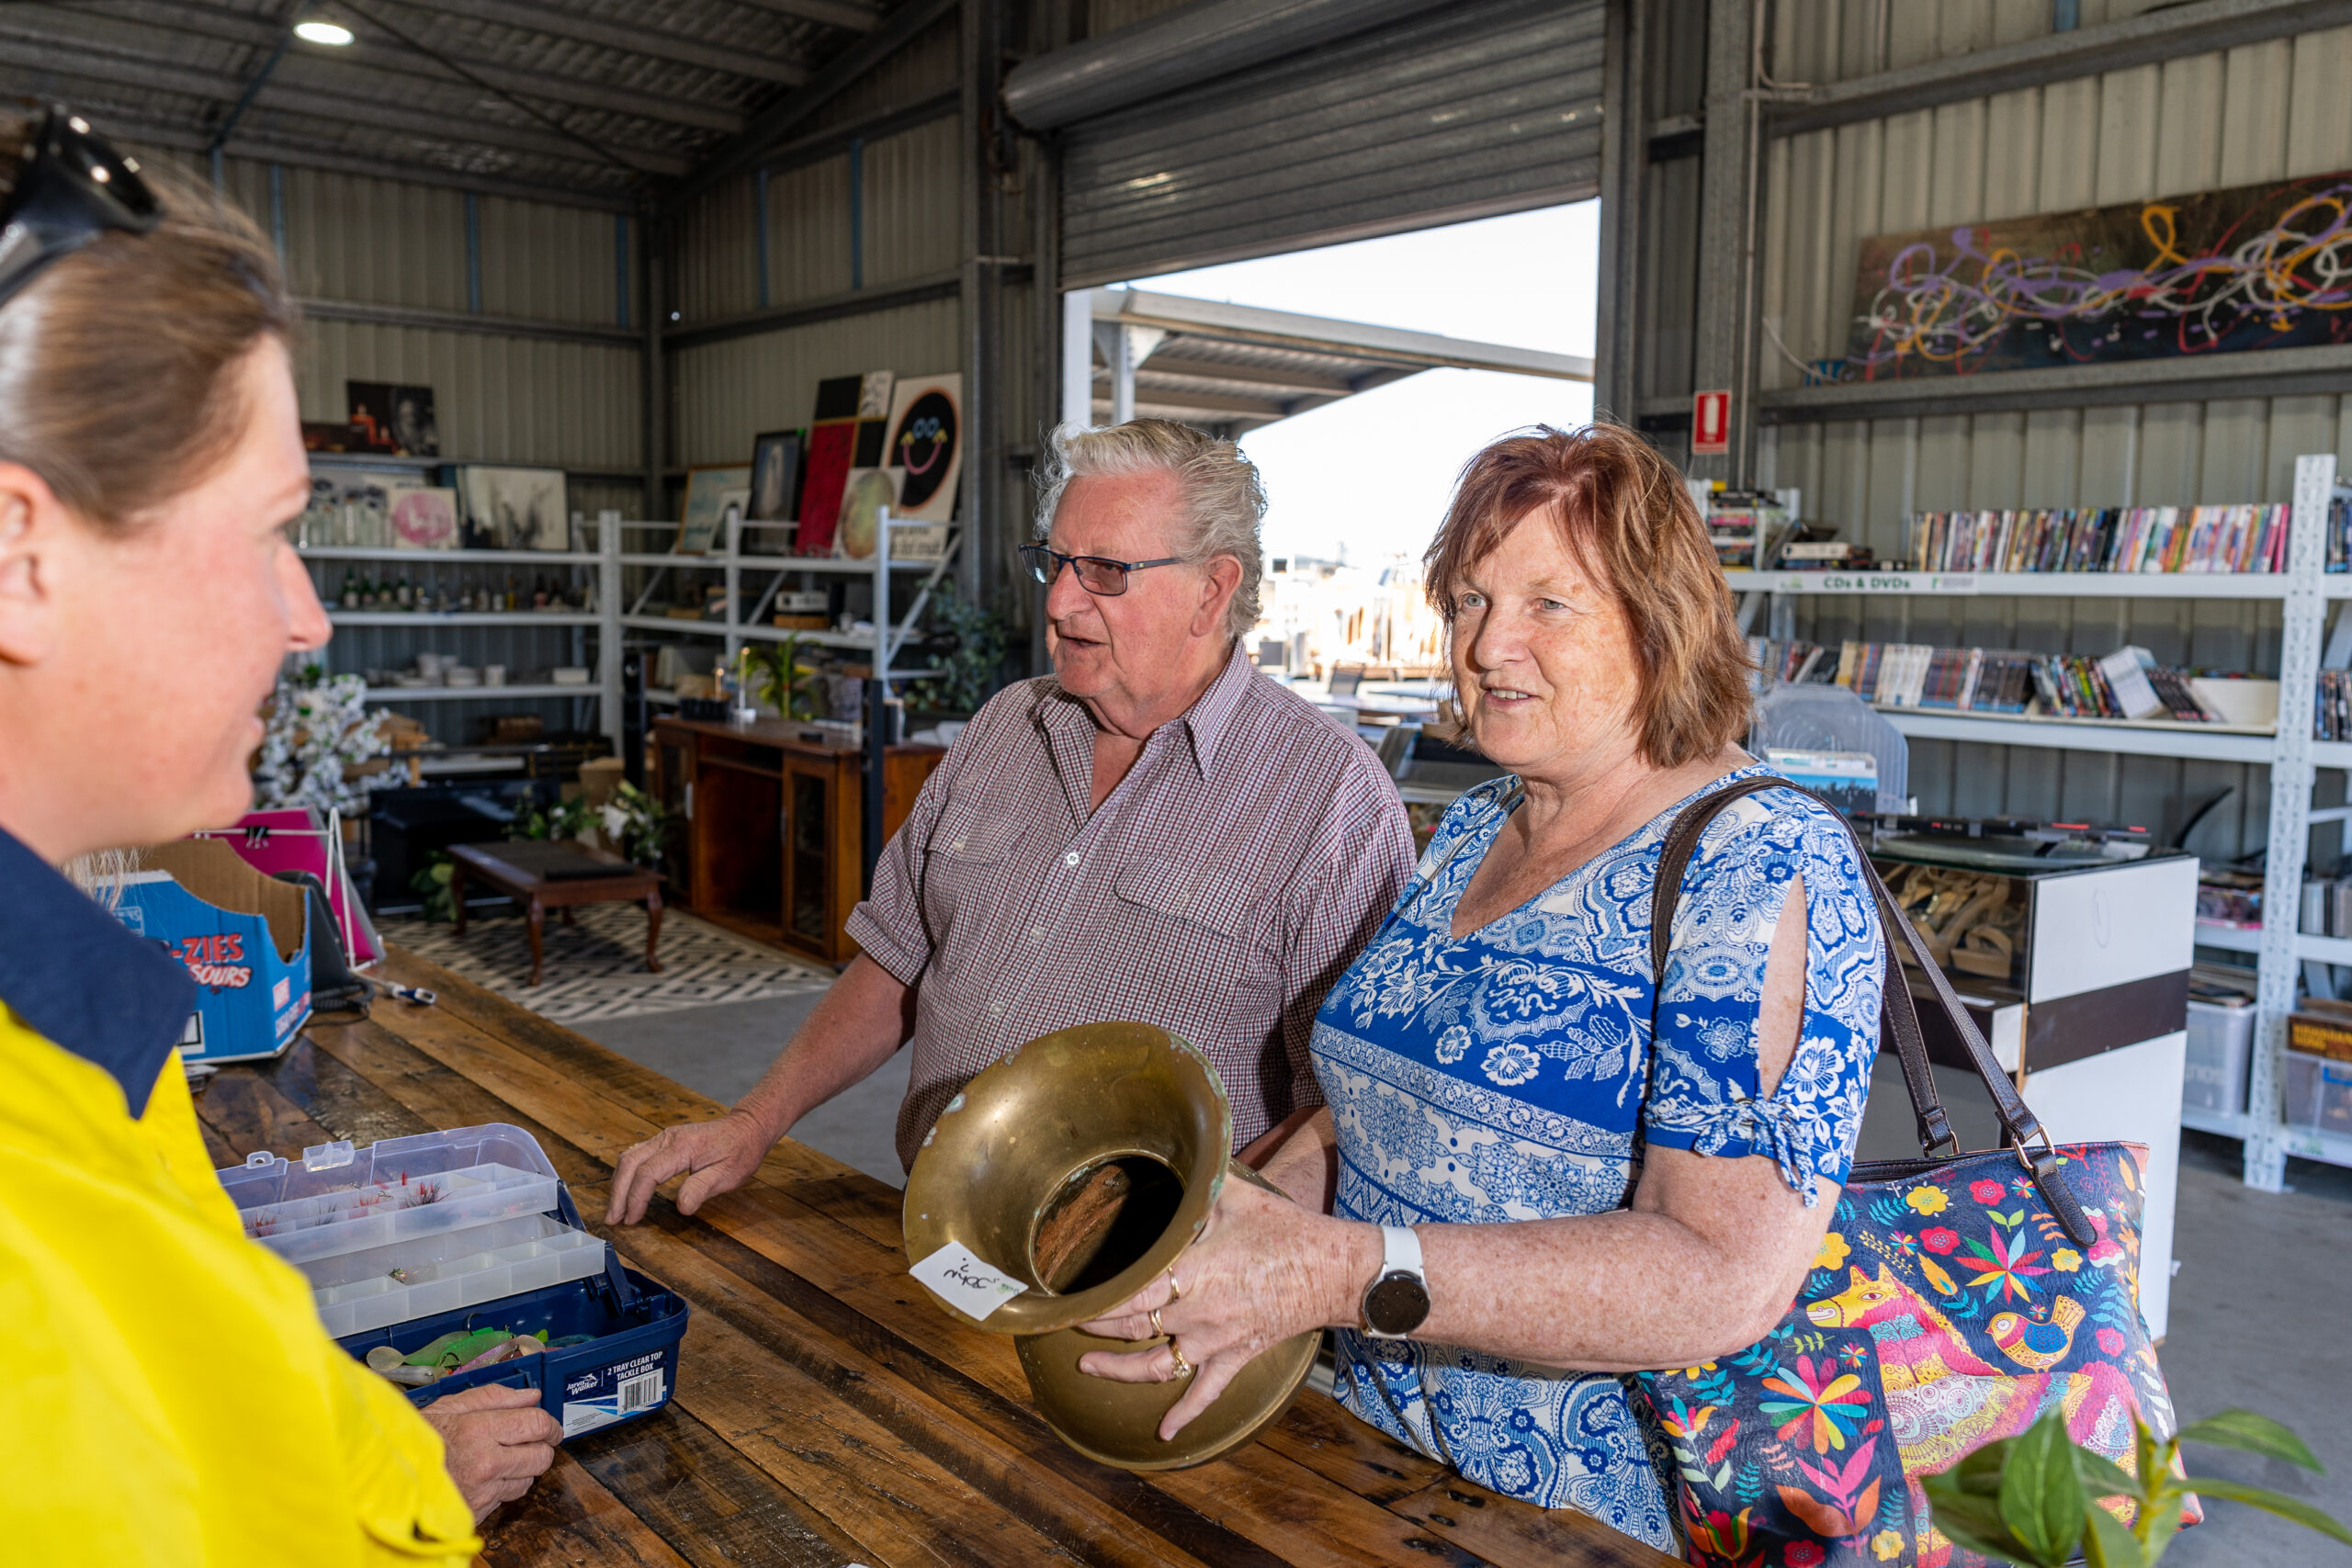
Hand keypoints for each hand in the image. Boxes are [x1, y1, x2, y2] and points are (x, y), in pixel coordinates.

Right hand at [418, 1382, 561, 1523]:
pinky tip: (485, 1475)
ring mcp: (482, 1491)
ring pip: (528, 1479)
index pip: (536, 1425)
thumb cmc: (416, 1440)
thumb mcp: (451, 1406)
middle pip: (541, 1456)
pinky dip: (503, 1486)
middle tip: (529, 1441)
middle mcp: (485, 1463)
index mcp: (479, 1430)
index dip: (550, 1424)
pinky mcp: (477, 1512)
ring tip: (499, 1458)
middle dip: (540, 1447)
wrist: (387, 1479)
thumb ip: (496, 1397)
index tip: (550, 1426)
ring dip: (522, 1469)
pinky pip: (507, 1498)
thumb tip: (532, 1396)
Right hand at [606, 1109, 772, 1224]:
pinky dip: (626, 1174)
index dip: (636, 1198)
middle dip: (618, 1193)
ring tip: (616, 1209)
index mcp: (683, 1147)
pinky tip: (625, 1190)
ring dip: (618, 1183)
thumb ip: (702, 1188)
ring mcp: (664, 1137)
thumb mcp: (728, 1174)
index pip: (648, 1173)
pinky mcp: (664, 1140)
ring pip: (629, 1157)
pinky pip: (637, 1154)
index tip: (631, 1220)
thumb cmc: (740, 1151)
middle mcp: (668, 1138)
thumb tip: (681, 1207)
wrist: (747, 1127)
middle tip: (613, 1218)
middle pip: (630, 1163)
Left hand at [1073, 1175, 1375, 1441]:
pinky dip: (1184, 1414)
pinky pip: (1207, 1391)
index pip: (1131, 1294)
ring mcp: (1216, 1340)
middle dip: (1097, 1329)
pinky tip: (1165, 1433)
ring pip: (1157, 1367)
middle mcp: (1198, 1313)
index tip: (1067, 1298)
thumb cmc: (1285, 1230)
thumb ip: (1198, 1185)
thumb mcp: (1237, 1197)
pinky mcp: (1237, 1355)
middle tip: (1069, 1322)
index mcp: (1194, 1273)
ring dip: (1119, 1370)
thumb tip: (1175, 1158)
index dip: (1096, 1301)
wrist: (1334, 1270)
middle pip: (1134, 1329)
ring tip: (1088, 1366)